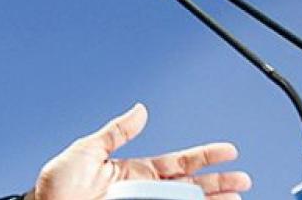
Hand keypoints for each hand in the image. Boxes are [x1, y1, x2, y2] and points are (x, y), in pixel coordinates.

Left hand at [32, 103, 251, 199]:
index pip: (177, 163)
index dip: (204, 156)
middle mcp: (142, 192)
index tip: (229, 150)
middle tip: (243, 180)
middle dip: (218, 183)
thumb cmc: (58, 185)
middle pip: (190, 187)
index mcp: (133, 172)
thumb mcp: (86, 150)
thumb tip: (139, 110)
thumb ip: (116, 132)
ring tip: (236, 198)